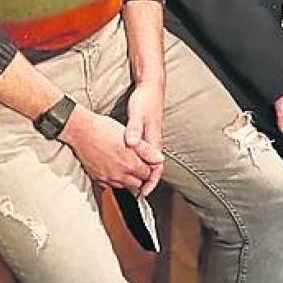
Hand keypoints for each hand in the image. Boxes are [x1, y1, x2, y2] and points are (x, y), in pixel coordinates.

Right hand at [62, 106, 156, 191]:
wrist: (81, 131)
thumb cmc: (104, 129)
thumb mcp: (129, 136)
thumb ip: (147, 150)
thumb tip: (159, 159)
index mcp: (130, 164)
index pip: (148, 174)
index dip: (150, 167)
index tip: (147, 162)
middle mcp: (120, 175)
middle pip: (138, 184)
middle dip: (140, 176)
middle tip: (138, 165)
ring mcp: (108, 178)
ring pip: (124, 186)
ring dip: (128, 179)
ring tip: (126, 166)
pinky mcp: (97, 178)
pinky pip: (110, 185)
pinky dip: (115, 180)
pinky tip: (114, 169)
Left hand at [122, 79, 165, 195]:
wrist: (151, 88)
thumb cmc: (145, 101)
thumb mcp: (138, 115)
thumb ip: (134, 130)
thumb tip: (131, 144)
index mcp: (153, 140)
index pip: (156, 167)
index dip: (151, 183)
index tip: (143, 194)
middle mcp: (154, 142)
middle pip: (152, 168)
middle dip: (144, 182)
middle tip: (133, 194)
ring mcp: (150, 138)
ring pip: (147, 162)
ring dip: (140, 173)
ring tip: (129, 183)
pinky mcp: (145, 135)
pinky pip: (142, 154)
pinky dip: (136, 162)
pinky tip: (126, 163)